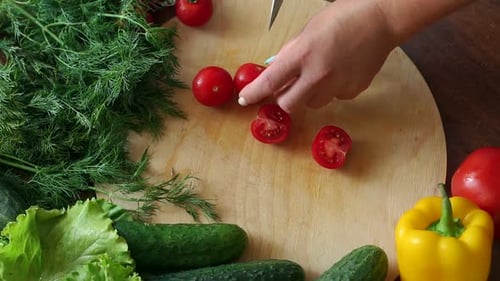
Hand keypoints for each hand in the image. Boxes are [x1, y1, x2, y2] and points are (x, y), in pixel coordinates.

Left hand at [238, 0, 396, 112]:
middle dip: (284, 98)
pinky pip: (333, 98)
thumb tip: (275, 69)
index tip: (245, 99)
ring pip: (312, 103)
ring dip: (308, 94)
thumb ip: (290, 54)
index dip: (254, 93)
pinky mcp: (352, 92)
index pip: (270, 82)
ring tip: (320, 72)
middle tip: (288, 86)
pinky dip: (330, 89)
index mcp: (302, 55)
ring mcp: (337, 86)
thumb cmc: (342, 18)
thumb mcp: (307, 31)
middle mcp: (318, 75)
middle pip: (289, 105)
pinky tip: (339, 70)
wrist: (380, 20)